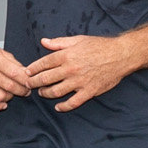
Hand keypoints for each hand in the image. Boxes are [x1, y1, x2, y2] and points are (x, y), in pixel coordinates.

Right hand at [0, 40, 34, 110]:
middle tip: (25, 90)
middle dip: (21, 90)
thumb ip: (15, 64)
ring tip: (11, 94)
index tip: (30, 83)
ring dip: (9, 98)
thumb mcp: (2, 53)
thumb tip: (27, 75)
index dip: (25, 81)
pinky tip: (2, 104)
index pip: (15, 73)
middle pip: (9, 86)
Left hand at [24, 35, 139, 110]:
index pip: (43, 63)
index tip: (27, 72)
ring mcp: (79, 81)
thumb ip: (59, 42)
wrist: (121, 55)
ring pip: (55, 92)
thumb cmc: (100, 46)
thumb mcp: (78, 39)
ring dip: (46, 94)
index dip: (32, 69)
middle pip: (45, 79)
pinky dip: (63, 107)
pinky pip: (73, 102)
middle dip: (33, 83)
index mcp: (66, 55)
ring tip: (42, 93)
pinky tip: (58, 107)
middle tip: (29, 85)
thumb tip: (44, 41)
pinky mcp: (89, 91)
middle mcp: (70, 69)